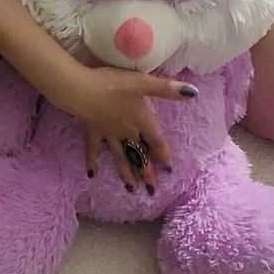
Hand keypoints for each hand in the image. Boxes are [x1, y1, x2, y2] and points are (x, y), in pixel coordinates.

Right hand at [63, 66, 198, 193]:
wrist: (81, 89)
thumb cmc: (112, 84)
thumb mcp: (143, 82)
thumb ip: (167, 89)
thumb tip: (193, 93)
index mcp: (141, 120)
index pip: (157, 142)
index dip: (163, 154)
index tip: (168, 170)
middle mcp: (127, 132)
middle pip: (140, 155)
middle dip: (146, 173)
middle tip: (152, 191)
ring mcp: (109, 134)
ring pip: (120, 158)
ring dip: (126, 173)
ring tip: (131, 189)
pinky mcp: (93, 132)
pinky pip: (94, 150)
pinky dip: (93, 162)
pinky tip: (92, 175)